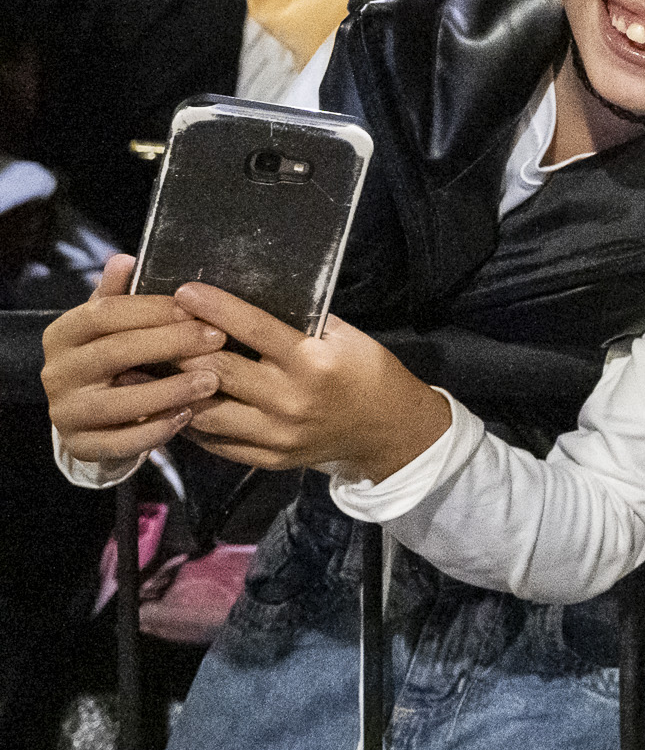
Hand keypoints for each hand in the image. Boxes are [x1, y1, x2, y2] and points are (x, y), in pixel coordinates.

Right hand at [39, 255, 225, 464]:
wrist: (94, 413)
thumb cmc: (116, 355)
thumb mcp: (114, 323)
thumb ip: (120, 294)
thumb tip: (125, 258)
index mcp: (63, 334)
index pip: (105, 314)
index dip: (153, 309)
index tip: (197, 309)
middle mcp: (56, 373)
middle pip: (115, 353)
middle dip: (170, 344)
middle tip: (217, 339)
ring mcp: (65, 412)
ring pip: (117, 402)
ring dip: (169, 391)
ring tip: (211, 380)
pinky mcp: (80, 445)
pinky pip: (120, 442)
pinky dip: (156, 430)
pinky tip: (187, 416)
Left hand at [172, 285, 448, 482]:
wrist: (388, 429)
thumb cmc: (367, 372)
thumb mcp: (345, 337)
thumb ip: (300, 324)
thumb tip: (248, 302)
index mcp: (313, 362)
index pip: (254, 329)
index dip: (216, 308)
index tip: (184, 291)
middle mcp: (291, 400)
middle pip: (218, 371)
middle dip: (180, 346)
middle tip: (154, 328)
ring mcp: (276, 435)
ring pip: (205, 412)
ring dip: (175, 388)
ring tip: (151, 369)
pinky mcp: (268, 459)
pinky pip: (216, 441)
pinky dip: (192, 420)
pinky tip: (176, 402)